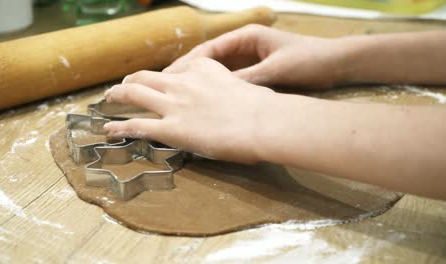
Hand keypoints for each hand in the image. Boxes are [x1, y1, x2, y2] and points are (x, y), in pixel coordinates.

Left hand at [104, 58, 275, 163]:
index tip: (162, 83)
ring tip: (108, 99)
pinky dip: (119, 126)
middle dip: (131, 80)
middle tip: (124, 86)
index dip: (166, 78)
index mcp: (204, 69)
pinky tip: (109, 129)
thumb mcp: (243, 87)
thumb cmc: (263, 108)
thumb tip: (227, 104)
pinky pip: (137, 125)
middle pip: (147, 76)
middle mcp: (184, 82)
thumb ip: (227, 90)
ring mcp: (174, 105)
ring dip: (117, 95)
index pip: (177, 70)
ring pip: (134, 93)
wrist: (263, 122)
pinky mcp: (171, 129)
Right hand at [164, 24, 344, 88]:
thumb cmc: (308, 60)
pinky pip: (231, 81)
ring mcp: (250, 60)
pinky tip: (206, 103)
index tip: (170, 77)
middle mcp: (244, 46)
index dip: (188, 63)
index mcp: (246, 37)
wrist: (335, 64)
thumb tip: (218, 91)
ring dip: (200, 83)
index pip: (209, 49)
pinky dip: (218, 90)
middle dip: (188, 73)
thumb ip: (248, 79)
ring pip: (218, 72)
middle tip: (166, 87)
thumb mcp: (275, 69)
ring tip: (180, 98)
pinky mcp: (256, 72)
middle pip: (209, 60)